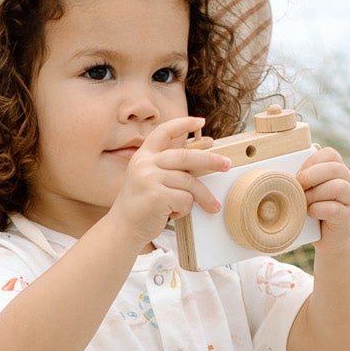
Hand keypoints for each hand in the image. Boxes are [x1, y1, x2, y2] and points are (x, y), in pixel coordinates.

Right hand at [105, 114, 230, 240]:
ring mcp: (149, 179)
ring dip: (202, 197)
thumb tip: (201, 160)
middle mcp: (145, 164)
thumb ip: (167, 168)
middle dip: (211, 160)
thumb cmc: (140, 206)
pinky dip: (185, 209)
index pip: (163, 132)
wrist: (122, 229)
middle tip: (227, 165)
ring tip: (210, 207)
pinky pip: (186, 199)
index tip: (200, 121)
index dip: (183, 124)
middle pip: (186, 156)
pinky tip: (173, 214)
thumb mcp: (148, 179)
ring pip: (190, 182)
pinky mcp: (157, 196)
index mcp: (143, 156)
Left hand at [298, 146, 349, 235]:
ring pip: (338, 187)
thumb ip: (302, 177)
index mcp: (337, 170)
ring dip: (315, 194)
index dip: (311, 162)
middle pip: (335, 168)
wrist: (328, 237)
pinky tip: (310, 212)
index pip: (330, 154)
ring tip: (304, 202)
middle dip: (312, 176)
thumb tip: (283, 167)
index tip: (298, 174)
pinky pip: (335, 209)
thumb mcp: (307, 190)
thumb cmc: (312, 209)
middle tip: (298, 186)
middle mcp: (347, 181)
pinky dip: (319, 209)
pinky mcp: (346, 217)